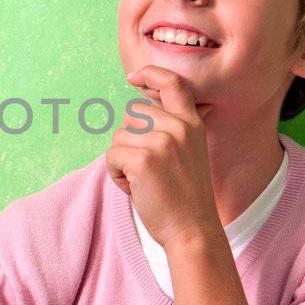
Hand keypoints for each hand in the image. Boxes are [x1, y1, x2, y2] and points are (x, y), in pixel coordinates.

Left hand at [106, 65, 219, 251]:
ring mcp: (161, 141)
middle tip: (148, 170)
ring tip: (145, 182)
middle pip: (131, 113)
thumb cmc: (185, 197)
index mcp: (192, 124)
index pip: (172, 83)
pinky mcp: (143, 158)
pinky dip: (116, 175)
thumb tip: (146, 104)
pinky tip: (136, 190)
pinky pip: (112, 156)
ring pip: (118, 136)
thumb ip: (174, 129)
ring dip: (122, 160)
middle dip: (130, 139)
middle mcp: (178, 127)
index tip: (134, 78)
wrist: (192, 230)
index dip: (151, 74)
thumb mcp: (190, 153)